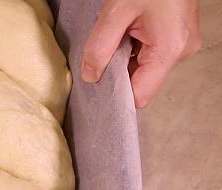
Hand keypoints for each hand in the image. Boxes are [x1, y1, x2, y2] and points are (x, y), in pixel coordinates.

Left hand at [82, 0, 200, 107]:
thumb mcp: (115, 12)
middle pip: (142, 83)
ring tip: (119, 35)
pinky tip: (127, 32)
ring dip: (125, 58)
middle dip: (118, 73)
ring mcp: (181, 45)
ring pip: (144, 69)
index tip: (96, 85)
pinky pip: (150, 55)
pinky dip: (133, 49)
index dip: (116, 94)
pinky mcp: (177, 38)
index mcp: (169, 50)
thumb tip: (90, 76)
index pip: (140, 96)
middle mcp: (181, 52)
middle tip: (102, 53)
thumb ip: (99, 47)